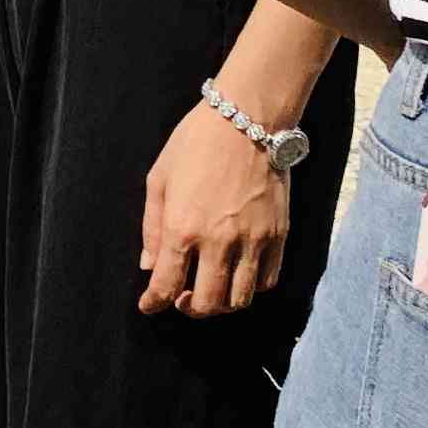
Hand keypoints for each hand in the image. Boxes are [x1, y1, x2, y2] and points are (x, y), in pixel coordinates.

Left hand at [139, 100, 291, 317]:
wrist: (247, 119)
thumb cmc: (196, 143)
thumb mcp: (159, 178)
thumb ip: (152, 227)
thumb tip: (149, 265)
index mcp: (182, 228)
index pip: (166, 286)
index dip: (153, 303)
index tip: (149, 305)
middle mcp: (218, 242)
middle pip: (206, 304)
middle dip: (189, 309)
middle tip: (182, 298)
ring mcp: (253, 241)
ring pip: (239, 300)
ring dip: (221, 304)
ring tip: (211, 289)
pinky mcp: (278, 235)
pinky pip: (267, 280)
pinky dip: (251, 288)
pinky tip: (238, 275)